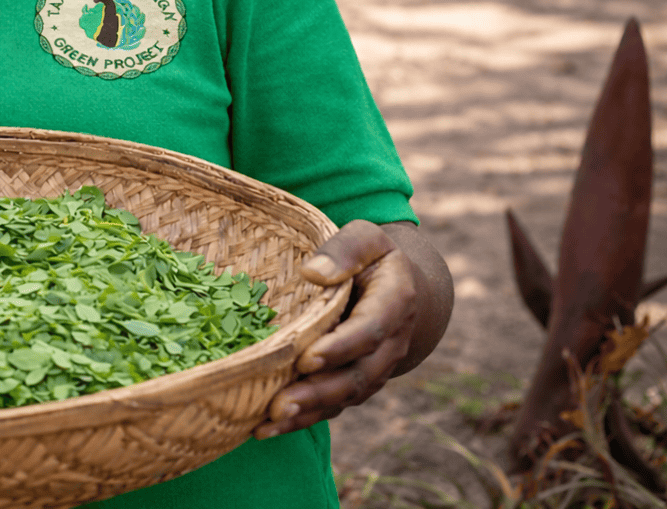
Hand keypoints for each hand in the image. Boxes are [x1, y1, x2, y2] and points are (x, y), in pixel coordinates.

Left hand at [254, 219, 419, 439]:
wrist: (400, 287)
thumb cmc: (372, 257)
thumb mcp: (366, 238)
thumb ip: (344, 249)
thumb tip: (313, 272)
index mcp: (395, 302)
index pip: (370, 330)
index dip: (342, 347)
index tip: (307, 357)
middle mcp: (390, 343)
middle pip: (357, 375)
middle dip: (318, 392)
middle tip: (280, 404)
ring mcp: (374, 368)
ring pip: (344, 397)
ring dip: (308, 413)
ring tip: (268, 423)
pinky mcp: (355, 383)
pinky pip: (332, 406)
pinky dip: (303, 420)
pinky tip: (266, 429)